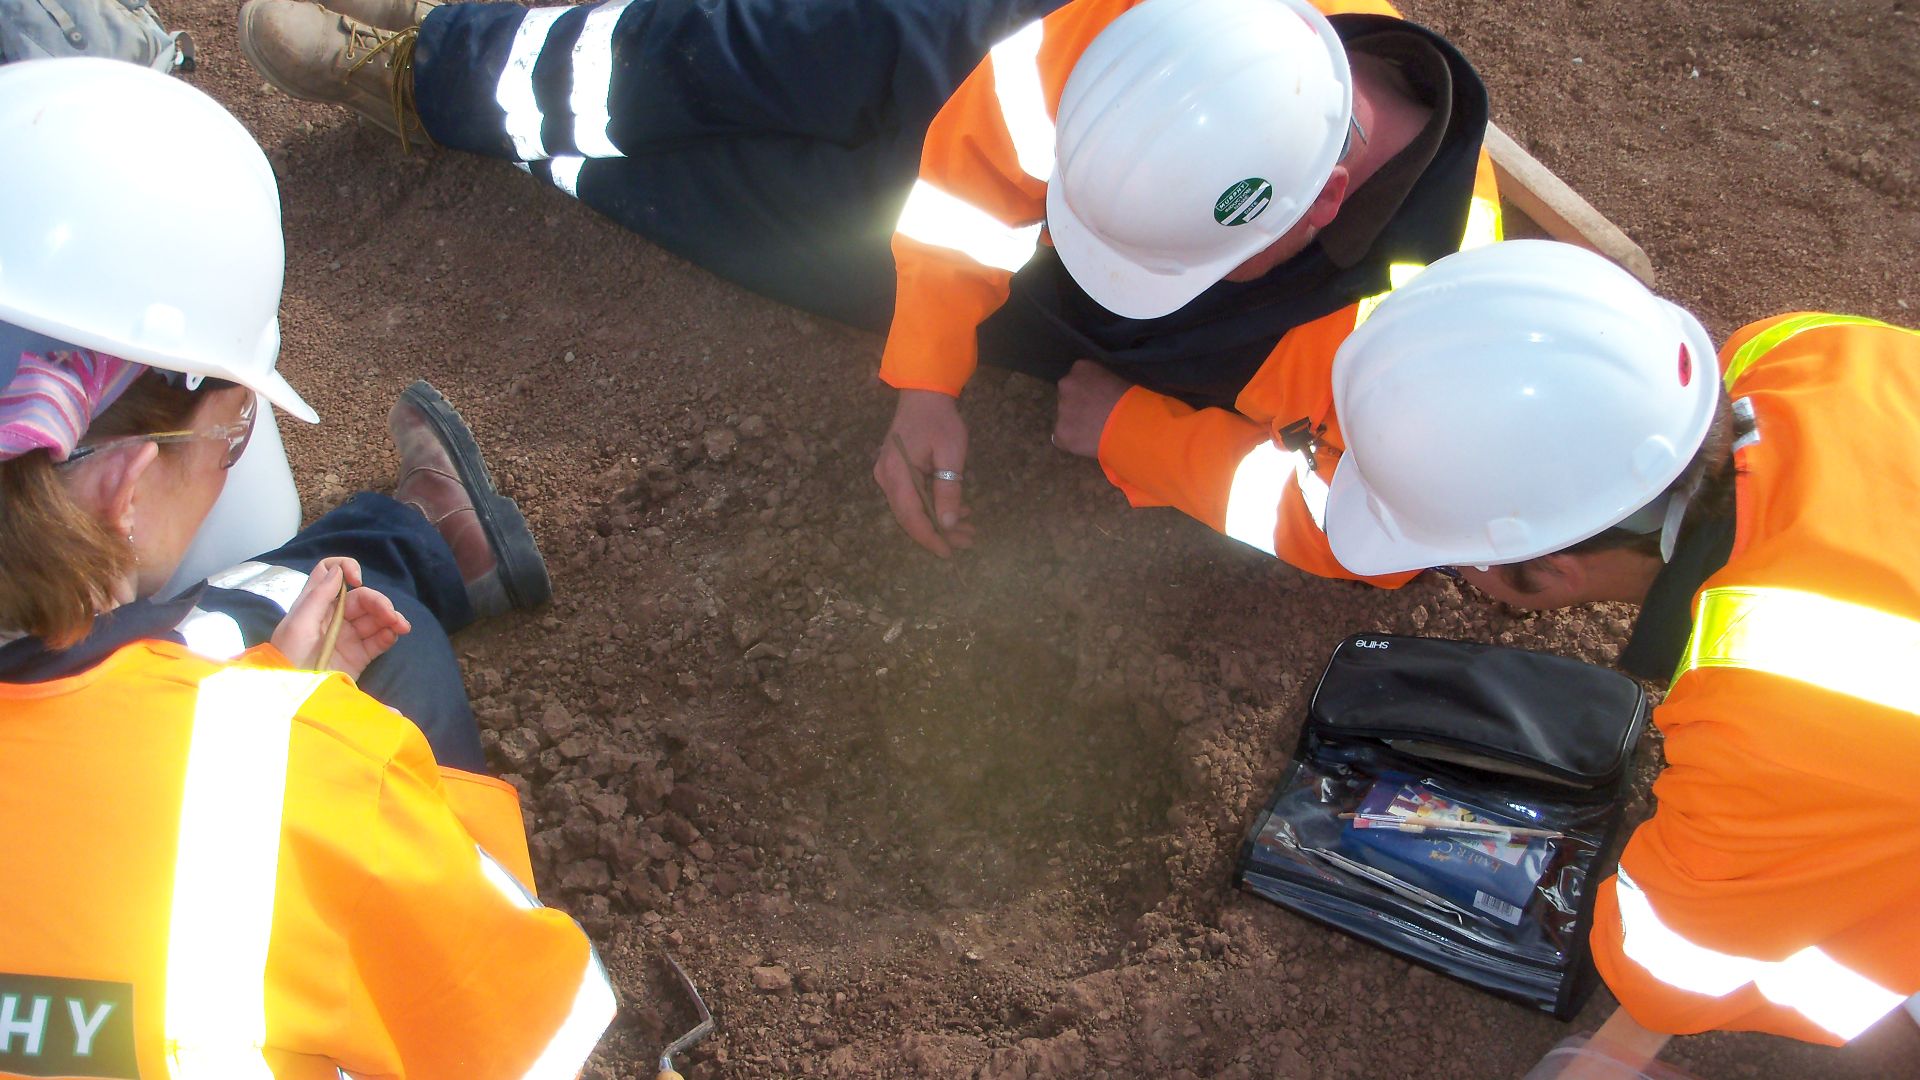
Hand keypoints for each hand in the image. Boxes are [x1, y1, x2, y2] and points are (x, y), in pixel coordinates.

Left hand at [271, 557, 411, 678]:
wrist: (292, 697)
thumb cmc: (289, 656)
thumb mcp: (298, 624)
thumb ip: (318, 596)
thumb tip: (338, 569)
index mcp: (315, 604)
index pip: (330, 573)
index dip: (346, 569)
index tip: (357, 581)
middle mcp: (333, 616)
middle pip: (361, 597)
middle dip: (378, 602)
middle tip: (390, 615)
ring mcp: (347, 636)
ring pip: (374, 617)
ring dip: (391, 617)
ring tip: (401, 627)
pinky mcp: (359, 655)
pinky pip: (379, 640)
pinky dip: (389, 635)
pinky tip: (393, 636)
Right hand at [874, 389, 974, 556]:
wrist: (923, 393)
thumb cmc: (940, 420)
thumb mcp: (952, 453)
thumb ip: (949, 489)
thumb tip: (949, 523)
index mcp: (897, 473)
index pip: (911, 516)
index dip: (929, 537)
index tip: (949, 552)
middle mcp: (885, 477)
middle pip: (909, 517)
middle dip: (938, 532)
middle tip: (967, 541)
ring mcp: (887, 475)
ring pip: (911, 509)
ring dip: (938, 521)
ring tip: (967, 528)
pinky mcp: (894, 472)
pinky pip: (911, 498)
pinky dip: (932, 507)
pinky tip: (955, 510)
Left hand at [1052, 360, 1132, 457]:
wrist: (1130, 424)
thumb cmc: (1133, 400)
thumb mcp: (1117, 381)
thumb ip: (1102, 384)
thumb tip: (1099, 395)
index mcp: (1081, 367)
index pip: (1077, 378)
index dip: (1088, 392)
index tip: (1099, 400)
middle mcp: (1066, 384)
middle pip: (1067, 396)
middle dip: (1077, 406)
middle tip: (1095, 416)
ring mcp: (1061, 409)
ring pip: (1064, 418)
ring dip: (1075, 423)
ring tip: (1096, 432)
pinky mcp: (1059, 433)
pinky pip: (1062, 438)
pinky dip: (1073, 441)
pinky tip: (1089, 443)